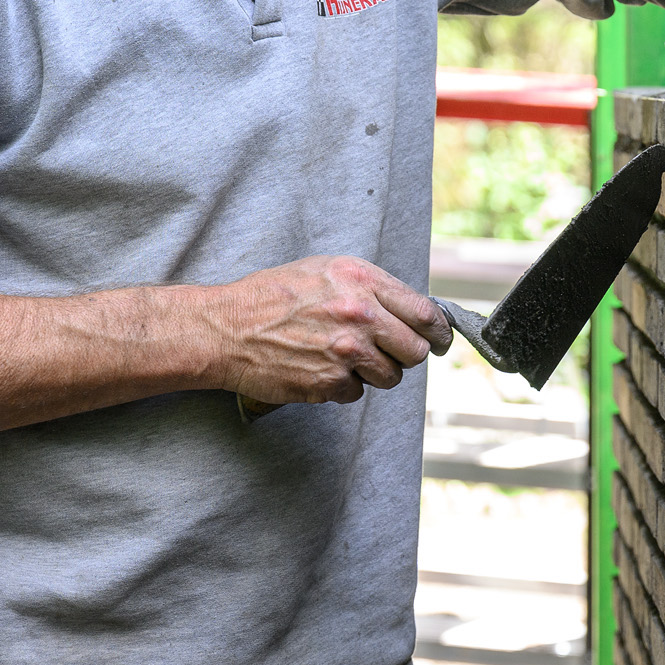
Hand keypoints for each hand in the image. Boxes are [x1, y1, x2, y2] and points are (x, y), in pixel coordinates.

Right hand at [210, 256, 452, 405]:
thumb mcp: (324, 271)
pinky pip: (356, 393)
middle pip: (416, 350)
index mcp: (361, 280)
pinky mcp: (329, 382)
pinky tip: (319, 369)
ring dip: (373, 373)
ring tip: (342, 358)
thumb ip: (369, 287)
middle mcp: (358, 314)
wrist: (226, 328)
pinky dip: (342, 387)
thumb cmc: (271, 297)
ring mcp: (345, 350)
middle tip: (386, 353)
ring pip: (391, 377)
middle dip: (404, 355)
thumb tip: (410, 310)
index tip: (439, 340)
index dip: (437, 332)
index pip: (425, 313)